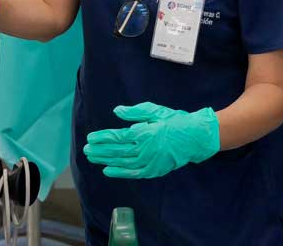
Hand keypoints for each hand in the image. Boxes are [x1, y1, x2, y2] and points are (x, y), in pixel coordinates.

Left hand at [84, 102, 219, 178]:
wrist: (195, 137)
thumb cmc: (175, 121)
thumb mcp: (155, 111)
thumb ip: (135, 113)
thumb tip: (117, 111)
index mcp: (144, 133)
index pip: (117, 137)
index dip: (102, 138)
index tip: (90, 138)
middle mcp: (145, 150)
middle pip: (117, 151)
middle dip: (100, 150)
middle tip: (86, 149)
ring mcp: (150, 161)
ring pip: (122, 162)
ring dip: (106, 160)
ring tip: (92, 158)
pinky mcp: (154, 170)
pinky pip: (133, 173)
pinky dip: (119, 172)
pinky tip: (108, 170)